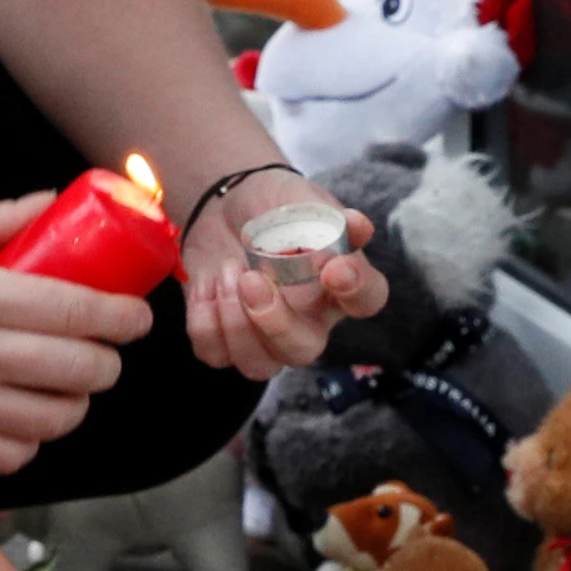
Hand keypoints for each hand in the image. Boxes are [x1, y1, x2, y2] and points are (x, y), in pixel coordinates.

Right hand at [0, 198, 159, 471]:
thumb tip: (51, 201)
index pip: (79, 312)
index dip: (125, 317)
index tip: (138, 316)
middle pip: (80, 371)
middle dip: (107, 361)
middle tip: (103, 349)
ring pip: (54, 420)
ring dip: (74, 402)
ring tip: (65, 384)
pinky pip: (11, 457)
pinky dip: (29, 440)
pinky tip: (21, 416)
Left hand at [177, 162, 388, 376]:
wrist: (227, 204)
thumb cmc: (276, 208)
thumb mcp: (304, 203)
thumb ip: (329, 219)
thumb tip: (358, 227)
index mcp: (339, 285)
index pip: (366, 299)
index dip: (355, 291)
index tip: (333, 270)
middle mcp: (308, 321)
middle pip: (303, 351)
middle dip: (274, 323)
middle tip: (252, 279)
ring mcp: (265, 338)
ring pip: (257, 366)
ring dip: (234, 321)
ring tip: (228, 269)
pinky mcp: (224, 340)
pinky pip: (214, 352)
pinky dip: (204, 316)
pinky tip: (209, 282)